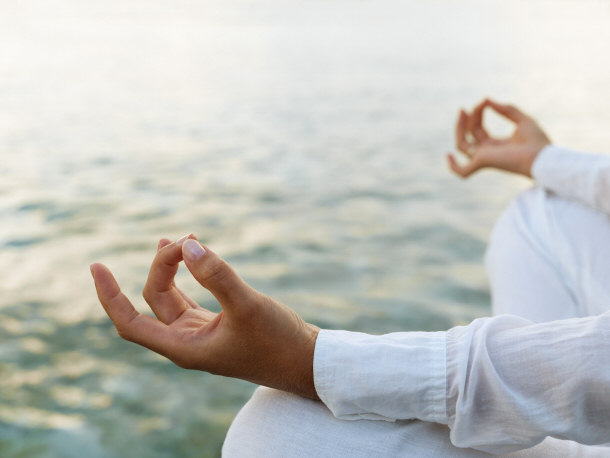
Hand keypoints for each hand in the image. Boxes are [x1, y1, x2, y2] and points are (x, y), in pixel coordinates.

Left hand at [91, 235, 319, 399]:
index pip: (130, 324)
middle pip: (154, 300)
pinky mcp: (217, 324)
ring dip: (171, 268)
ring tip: (179, 239)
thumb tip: (186, 246)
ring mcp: (201, 333)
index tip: (97, 267)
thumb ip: (217, 275)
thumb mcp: (247, 305)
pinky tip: (191, 256)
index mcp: (184, 348)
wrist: (305, 361)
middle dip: (162, 266)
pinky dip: (187, 275)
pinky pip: (189, 297)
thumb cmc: (278, 341)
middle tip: (186, 239)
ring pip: (171, 297)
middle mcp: (187, 342)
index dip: (109, 296)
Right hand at [447, 98, 550, 177]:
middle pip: (469, 135)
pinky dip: (453, 166)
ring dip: (460, 127)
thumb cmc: (537, 142)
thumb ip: (506, 109)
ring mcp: (484, 158)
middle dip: (468, 119)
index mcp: (496, 145)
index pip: (479, 129)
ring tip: (463, 111)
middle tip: (467, 107)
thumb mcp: (522, 119)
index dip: (478, 114)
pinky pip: (463, 170)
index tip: (485, 101)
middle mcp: (488, 152)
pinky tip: (448, 156)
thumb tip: (487, 100)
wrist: (542, 157)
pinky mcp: (483, 163)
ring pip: (462, 144)